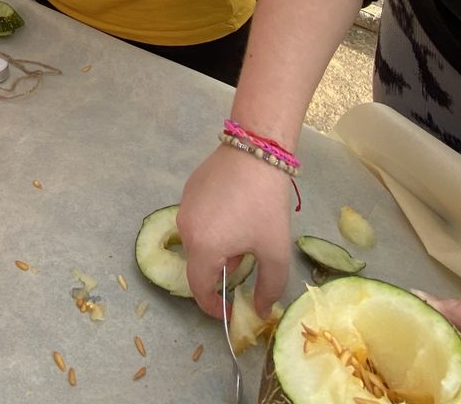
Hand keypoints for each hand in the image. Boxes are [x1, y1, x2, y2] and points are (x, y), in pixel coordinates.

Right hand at [177, 143, 295, 317]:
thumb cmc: (265, 203)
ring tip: (245, 235)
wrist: (256, 149)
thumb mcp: (275, 250)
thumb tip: (259, 309)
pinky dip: (213, 226)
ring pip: (198, 240)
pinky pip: (198, 218)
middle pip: (199, 264)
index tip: (230, 311)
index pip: (200, 290)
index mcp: (203, 248)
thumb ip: (269, 287)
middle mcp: (186, 229)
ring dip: (218, 248)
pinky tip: (236, 212)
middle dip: (220, 273)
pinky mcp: (189, 188)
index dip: (214, 307)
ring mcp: (184, 206)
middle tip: (246, 266)